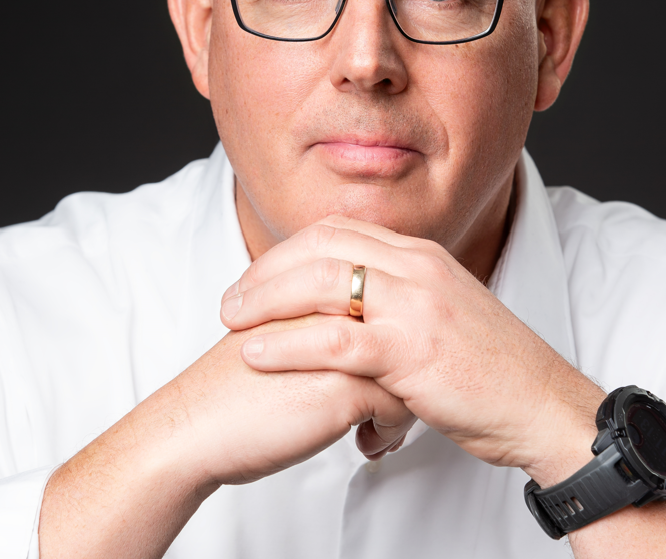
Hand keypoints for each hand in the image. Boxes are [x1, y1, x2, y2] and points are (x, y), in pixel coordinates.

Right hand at [39, 313, 413, 557]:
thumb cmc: (231, 388)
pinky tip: (365, 442)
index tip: (385, 362)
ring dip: (404, 396)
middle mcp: (335, 306)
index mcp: (316, 286)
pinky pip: (399, 405)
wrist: (193, 428)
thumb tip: (358, 331)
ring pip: (410, 363)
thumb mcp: (280, 332)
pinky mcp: (346, 385)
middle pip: (404, 322)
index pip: (382, 292)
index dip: (390, 327)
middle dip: (407, 361)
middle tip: (398, 389)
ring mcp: (343, 342)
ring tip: (380, 422)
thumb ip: (317, 318)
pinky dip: (389, 428)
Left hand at [220, 216, 605, 486]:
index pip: (339, 232)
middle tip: (232, 301)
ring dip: (267, 301)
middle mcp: (417, 268)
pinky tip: (257, 355)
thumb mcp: (446, 313)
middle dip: (267, 270)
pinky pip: (337, 339)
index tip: (258, 278)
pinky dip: (289, 345)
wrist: (543, 404)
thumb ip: (404, 299)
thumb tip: (362, 312)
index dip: (289, 252)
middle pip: (321, 247)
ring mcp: (416, 305)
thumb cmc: (492, 369)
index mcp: (422, 256)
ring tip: (233, 323)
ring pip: (323, 284)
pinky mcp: (414, 350)